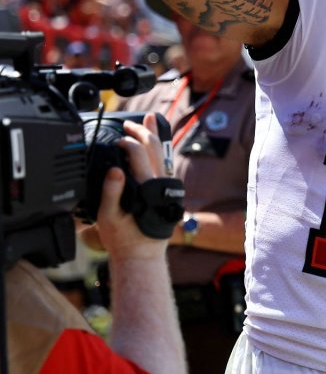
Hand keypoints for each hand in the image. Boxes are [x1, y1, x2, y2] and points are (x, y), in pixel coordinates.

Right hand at [93, 113, 168, 259]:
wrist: (143, 253)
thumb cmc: (124, 238)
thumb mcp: (109, 218)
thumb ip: (111, 192)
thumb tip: (114, 169)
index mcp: (147, 187)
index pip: (138, 153)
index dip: (126, 142)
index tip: (115, 140)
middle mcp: (162, 183)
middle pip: (155, 147)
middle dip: (143, 131)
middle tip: (129, 123)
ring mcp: (168, 185)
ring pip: (164, 152)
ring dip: (156, 135)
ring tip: (149, 120)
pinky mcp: (170, 189)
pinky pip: (166, 162)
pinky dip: (161, 148)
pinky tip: (156, 141)